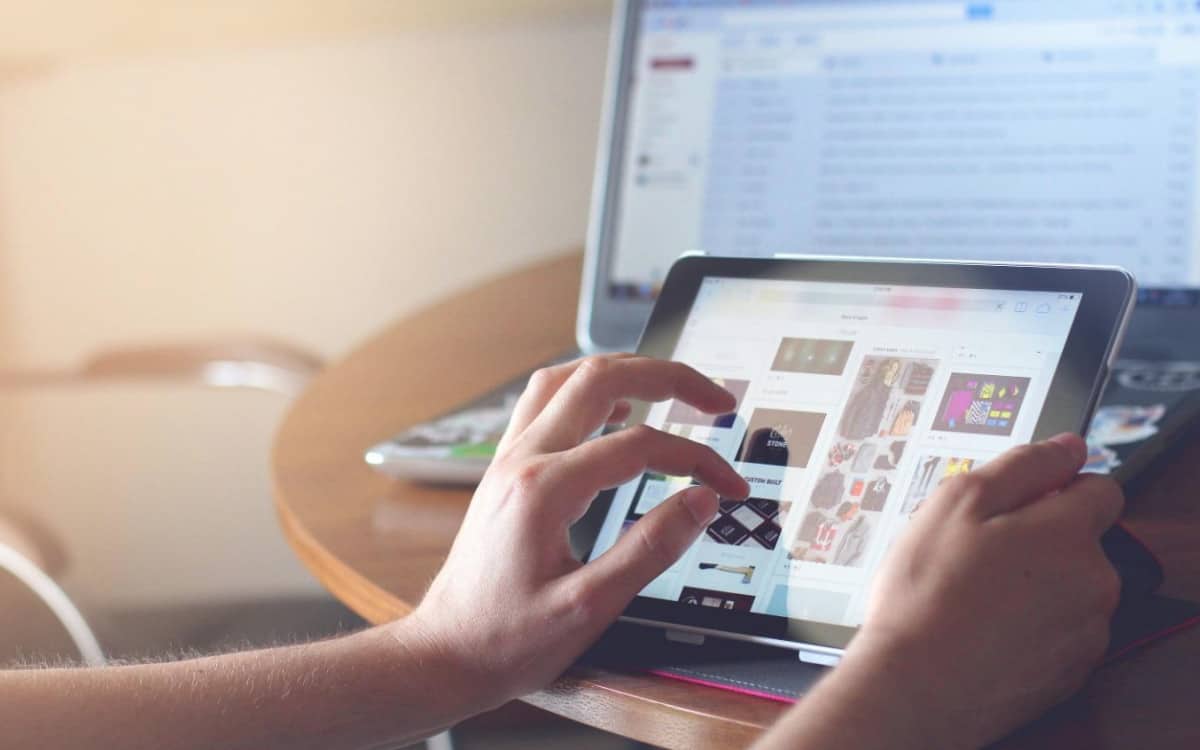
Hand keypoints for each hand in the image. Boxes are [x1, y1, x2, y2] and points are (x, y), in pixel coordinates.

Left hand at [402, 355, 749, 713]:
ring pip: (567, 378)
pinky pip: (545, 402)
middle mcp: (522, 460)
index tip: (728, 485)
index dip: (696, 457)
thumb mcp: (589, 608)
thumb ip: (649, 550)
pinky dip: (588, 391)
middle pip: (599, 378)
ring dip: (625, 372)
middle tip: (715, 399)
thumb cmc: (506, 639)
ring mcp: (509, 460)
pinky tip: (614, 410)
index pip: (639, 446)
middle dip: (667, 377)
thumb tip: (700, 503)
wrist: (444, 654)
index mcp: (544, 489)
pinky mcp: (506, 471)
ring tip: (670, 387)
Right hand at [755, 434, 1122, 749]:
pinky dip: (1031, 624)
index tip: (1015, 502)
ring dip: (1035, 582)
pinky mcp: (1070, 671)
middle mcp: (1094, 581)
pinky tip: (984, 626)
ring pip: (1069, 586)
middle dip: (1038, 537)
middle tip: (976, 550)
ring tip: (974, 592)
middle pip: (1081, 539)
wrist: (918, 685)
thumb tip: (1067, 448)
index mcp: (1070, 532)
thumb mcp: (957, 502)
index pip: (1099, 487)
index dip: (1055, 486)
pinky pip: (1059, 630)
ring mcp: (1086, 631)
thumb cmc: (929, 594)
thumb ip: (1022, 466)